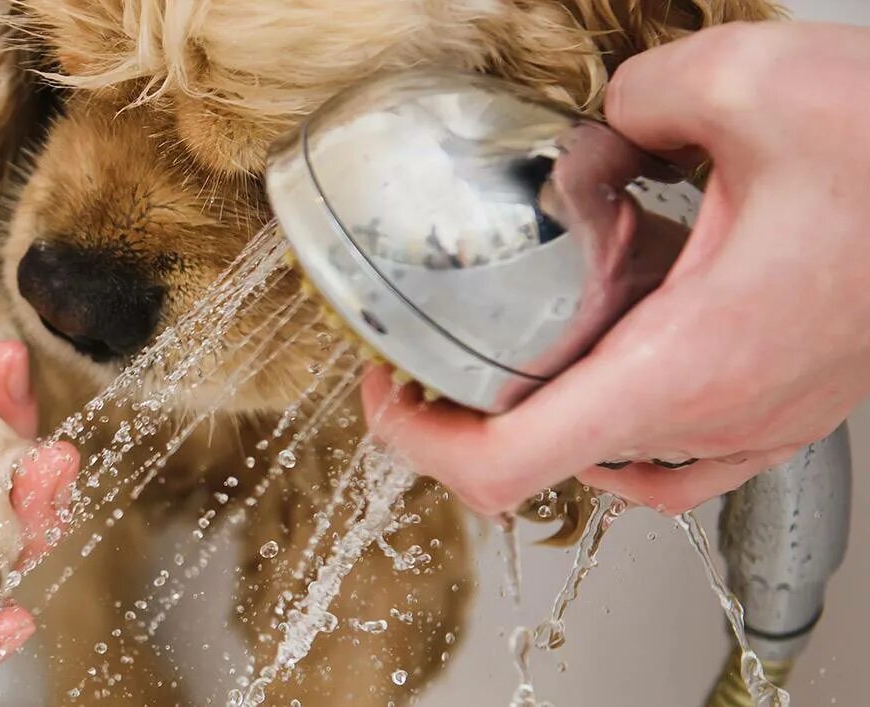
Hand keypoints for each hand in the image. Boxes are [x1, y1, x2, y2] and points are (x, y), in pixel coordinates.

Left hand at [363, 21, 869, 515]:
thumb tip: (598, 126)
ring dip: (551, 413)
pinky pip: (681, 451)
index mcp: (687, 363)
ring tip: (517, 346)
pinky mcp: (791, 406)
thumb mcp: (744, 85)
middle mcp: (721, 414)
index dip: (420, 442)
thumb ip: (631, 102)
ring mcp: (762, 422)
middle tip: (434, 351)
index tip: (388, 393)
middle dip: (472, 411)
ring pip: (617, 463)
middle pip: (548, 464)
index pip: (510, 467)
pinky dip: (623, 417)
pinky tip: (615, 348)